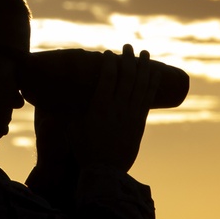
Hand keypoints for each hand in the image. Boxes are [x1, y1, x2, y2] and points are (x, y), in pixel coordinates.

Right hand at [69, 44, 159, 172]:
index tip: (108, 54)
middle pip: (125, 77)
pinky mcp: (139, 123)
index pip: (106, 78)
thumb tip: (64, 97)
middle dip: (127, 59)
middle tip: (127, 46)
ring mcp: (130, 115)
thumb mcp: (74, 128)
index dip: (108, 63)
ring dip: (143, 67)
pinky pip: (148, 98)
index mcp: (98, 108)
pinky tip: (156, 73)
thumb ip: (73, 111)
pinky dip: (152, 83)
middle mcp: (116, 108)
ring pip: (140, 85)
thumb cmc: (85, 150)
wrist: (105, 171)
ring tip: (145, 53)